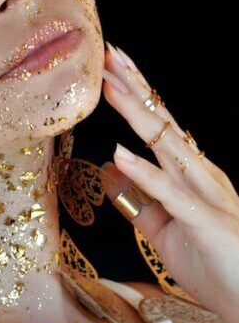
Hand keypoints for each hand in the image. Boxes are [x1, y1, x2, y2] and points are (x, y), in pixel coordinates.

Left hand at [101, 41, 238, 322]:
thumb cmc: (213, 268)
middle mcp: (200, 176)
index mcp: (192, 176)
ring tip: (111, 87)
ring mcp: (204, 196)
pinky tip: (121, 153)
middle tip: (110, 55)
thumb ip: (144, 203)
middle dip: (135, 88)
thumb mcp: (165, 232)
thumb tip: (116, 176)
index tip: (111, 70)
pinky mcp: (203, 221)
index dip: (135, 97)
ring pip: (167, 146)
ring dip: (137, 115)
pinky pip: (169, 193)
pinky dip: (145, 173)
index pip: (159, 127)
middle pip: (162, 123)